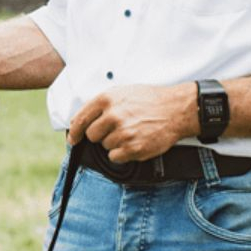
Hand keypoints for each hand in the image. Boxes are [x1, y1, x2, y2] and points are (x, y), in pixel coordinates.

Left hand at [67, 83, 195, 162]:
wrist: (176, 109)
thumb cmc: (149, 100)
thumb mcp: (122, 93)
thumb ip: (100, 106)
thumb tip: (79, 122)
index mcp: (106, 100)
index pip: (80, 120)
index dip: (74, 132)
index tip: (73, 139)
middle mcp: (113, 116)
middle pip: (92, 136)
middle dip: (100, 136)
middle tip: (116, 130)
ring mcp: (123, 133)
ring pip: (105, 147)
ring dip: (114, 143)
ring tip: (130, 133)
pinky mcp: (134, 148)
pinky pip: (115, 157)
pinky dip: (122, 154)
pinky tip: (133, 143)